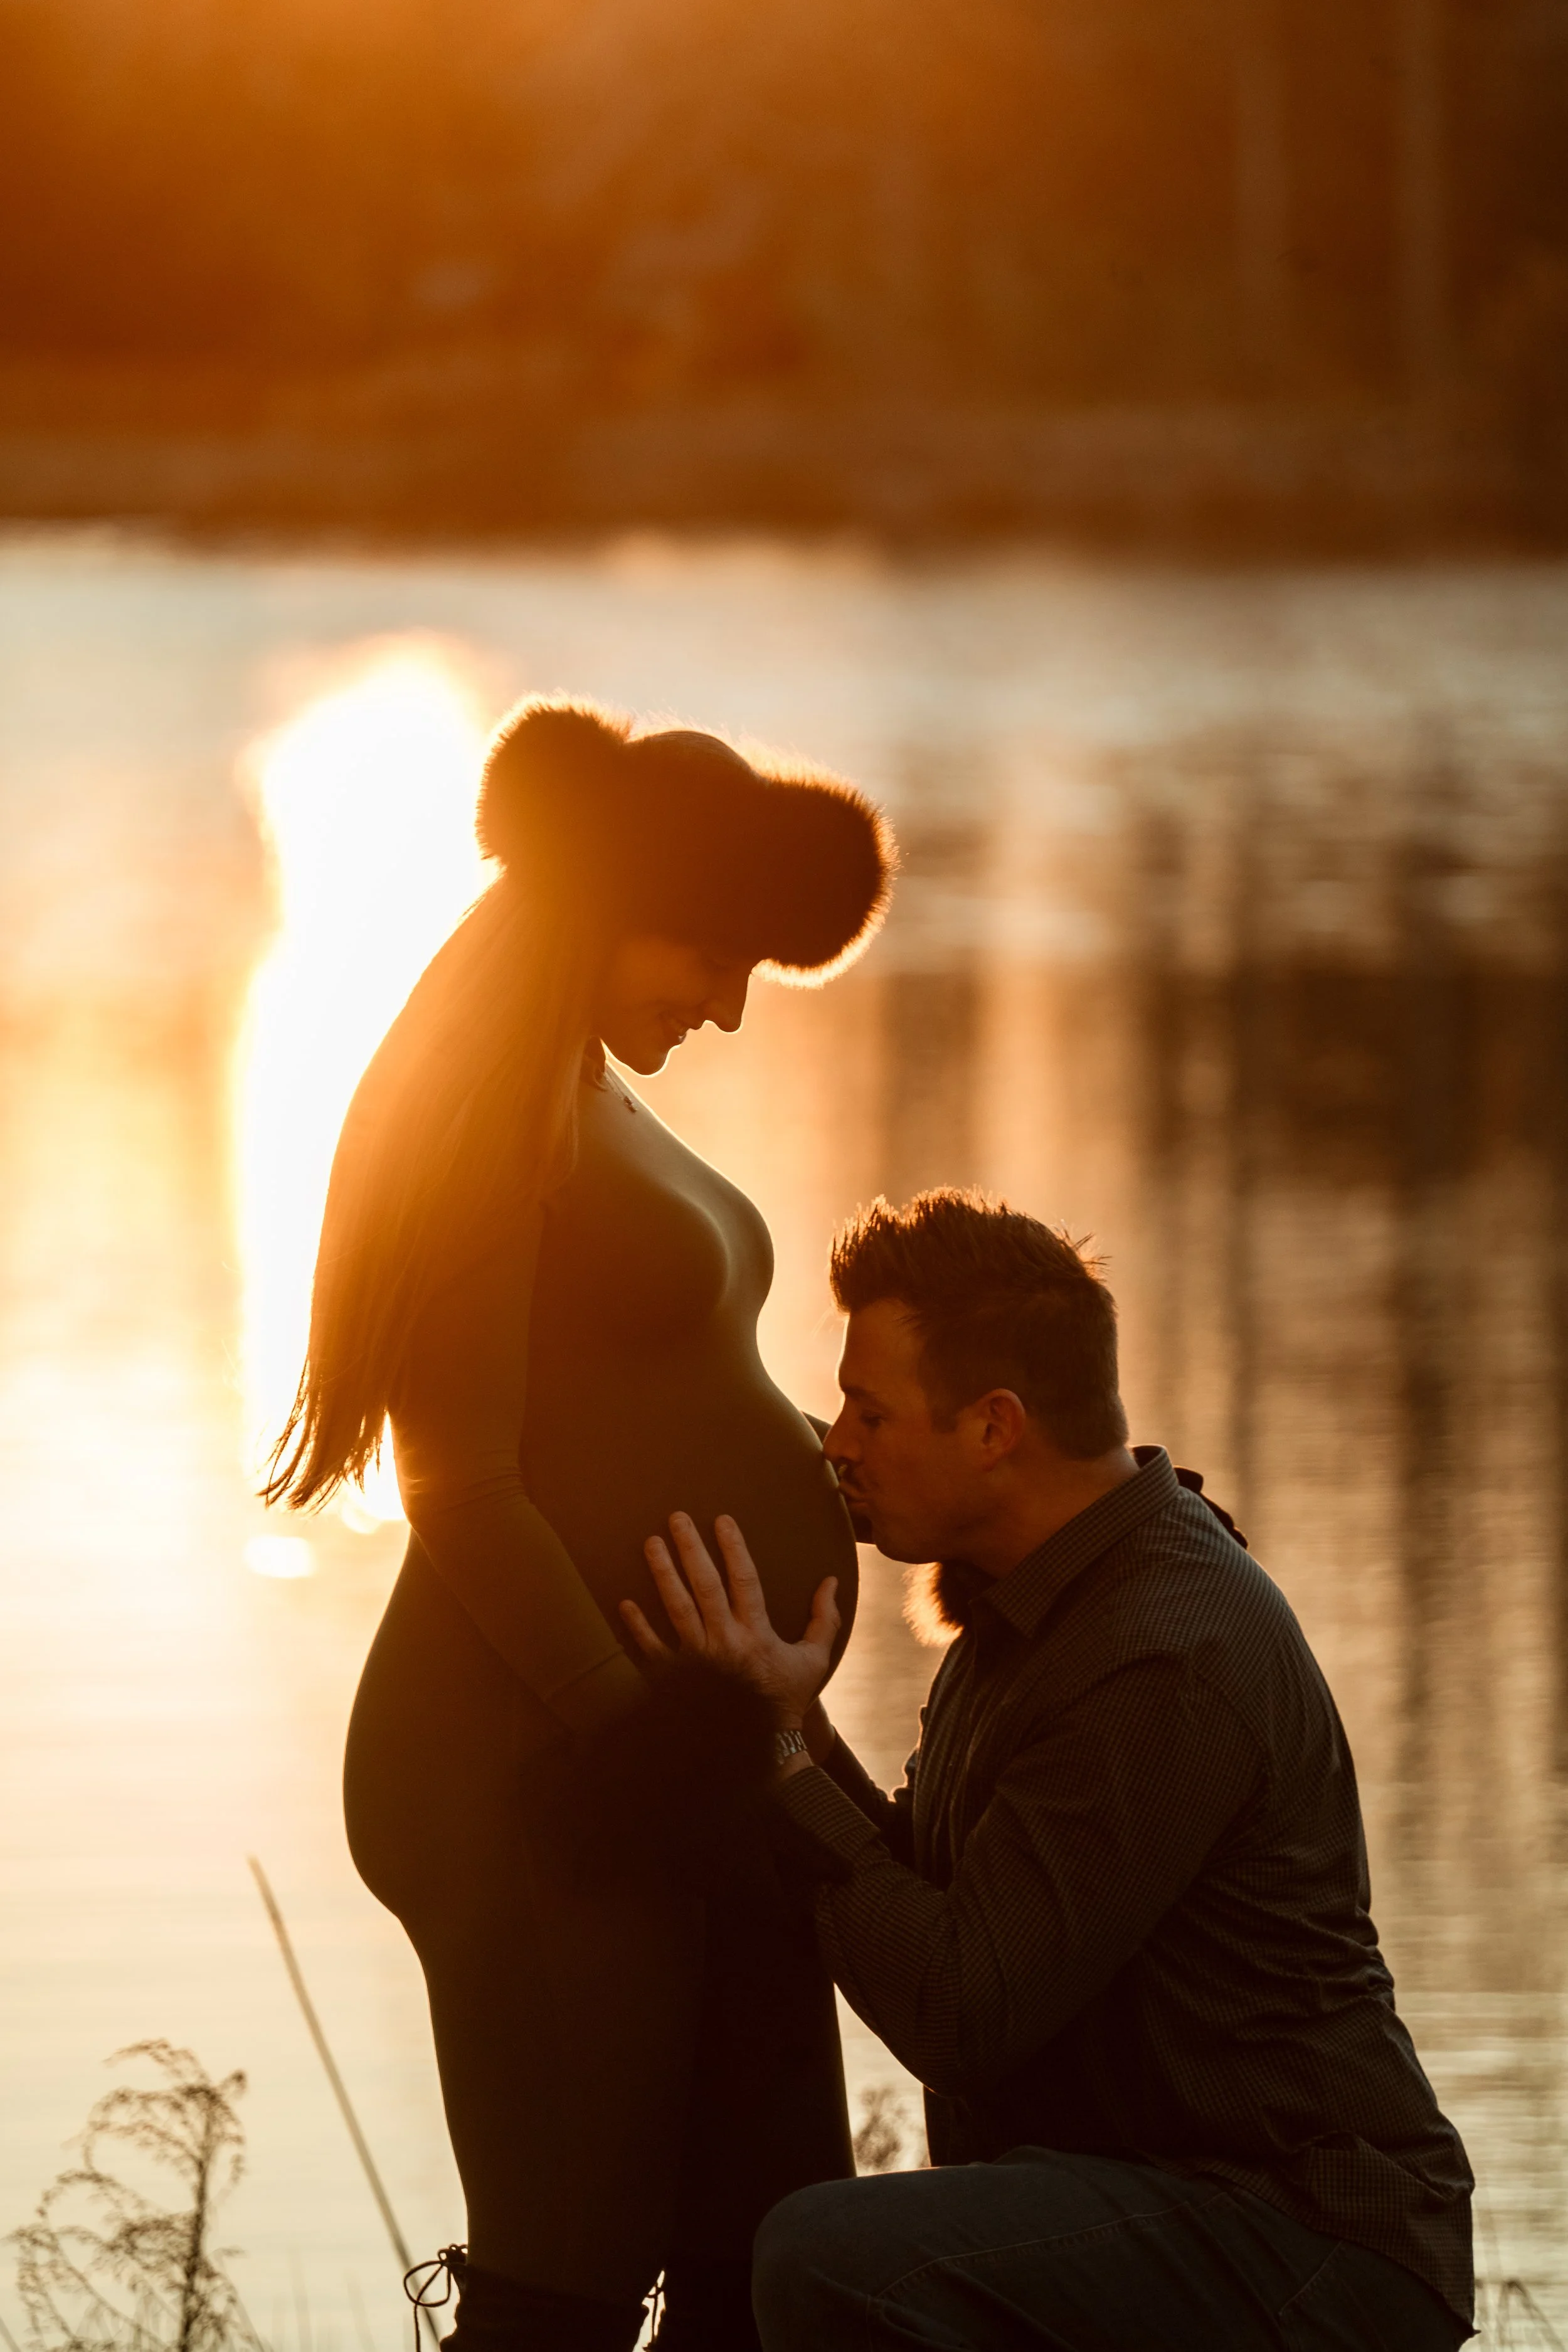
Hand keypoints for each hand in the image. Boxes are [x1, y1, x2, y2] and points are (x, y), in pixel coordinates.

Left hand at [621, 1512, 839, 1729]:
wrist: (761, 1746)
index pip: (744, 1580)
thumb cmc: (786, 1698)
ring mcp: (697, 1661)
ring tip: (651, 1543)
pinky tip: (625, 1602)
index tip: (722, 1520)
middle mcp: (725, 1642)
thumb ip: (823, 1619)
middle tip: (676, 1518)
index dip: (733, 1548)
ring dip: (662, 1574)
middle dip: (690, 1549)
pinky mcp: (675, 1680)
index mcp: (757, 1634)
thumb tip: (832, 1580)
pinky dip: (638, 1627)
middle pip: (704, 1586)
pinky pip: (652, 1649)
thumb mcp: (814, 1659)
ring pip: (676, 1609)